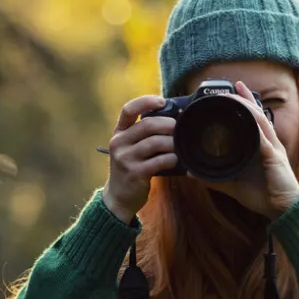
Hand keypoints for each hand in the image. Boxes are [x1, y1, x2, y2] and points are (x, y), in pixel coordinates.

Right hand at [102, 95, 177, 223]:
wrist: (119, 197)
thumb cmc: (131, 167)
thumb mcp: (130, 148)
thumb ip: (144, 134)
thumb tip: (173, 118)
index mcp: (119, 133)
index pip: (128, 109)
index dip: (146, 101)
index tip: (162, 101)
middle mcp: (119, 143)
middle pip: (147, 125)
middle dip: (168, 124)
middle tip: (178, 127)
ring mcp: (125, 158)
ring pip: (154, 142)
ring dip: (172, 143)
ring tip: (179, 146)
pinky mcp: (134, 173)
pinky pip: (158, 161)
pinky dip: (171, 159)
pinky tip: (176, 160)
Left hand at [193, 81, 298, 218]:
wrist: (283, 210)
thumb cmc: (262, 196)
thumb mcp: (233, 185)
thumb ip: (214, 178)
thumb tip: (192, 173)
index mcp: (261, 146)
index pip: (254, 119)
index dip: (246, 102)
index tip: (235, 88)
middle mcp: (269, 143)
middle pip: (258, 114)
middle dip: (246, 99)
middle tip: (234, 86)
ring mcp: (273, 149)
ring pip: (261, 121)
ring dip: (249, 108)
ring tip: (238, 96)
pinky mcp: (275, 158)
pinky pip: (264, 140)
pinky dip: (256, 128)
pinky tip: (249, 118)